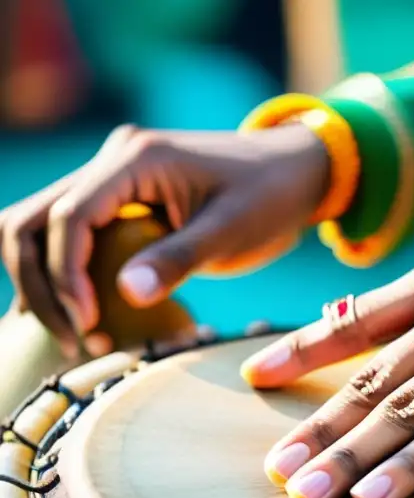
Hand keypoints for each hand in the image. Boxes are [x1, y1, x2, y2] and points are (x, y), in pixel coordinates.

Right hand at [0, 123, 328, 354]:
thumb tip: (126, 293)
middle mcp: (113, 160)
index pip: (69, 217)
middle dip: (42, 284)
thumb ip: (178, 260)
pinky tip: (84, 319)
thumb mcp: (231, 232)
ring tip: (79, 337)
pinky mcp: (120, 199)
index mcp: (136, 158)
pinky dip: (66, 275)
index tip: (89, 325)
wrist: (297, 171)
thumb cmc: (272, 196)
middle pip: (32, 220)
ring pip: (40, 227)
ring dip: (46, 282)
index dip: (67, 276)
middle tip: (77, 340)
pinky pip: (71, 235)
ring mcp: (112, 176)